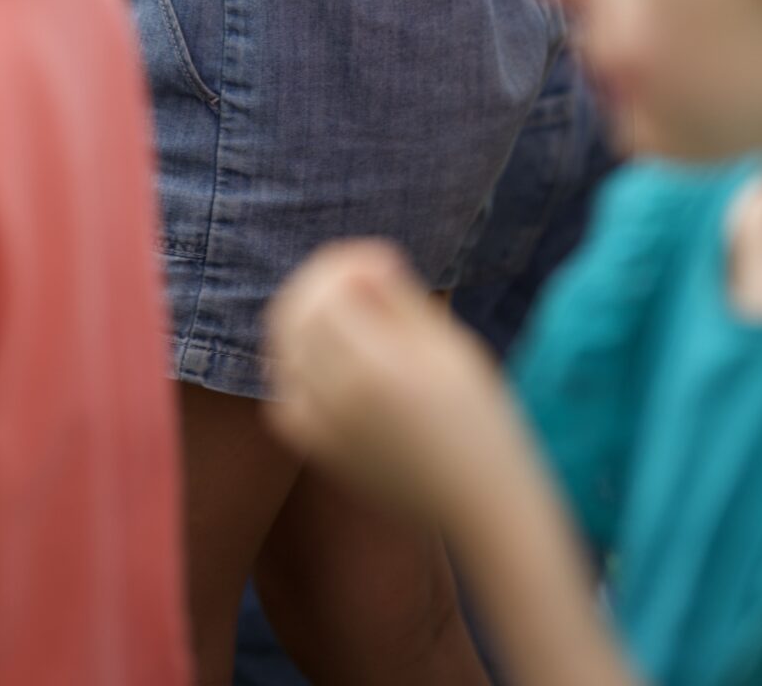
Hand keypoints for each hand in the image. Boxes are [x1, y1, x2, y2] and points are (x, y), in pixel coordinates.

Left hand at [265, 240, 499, 525]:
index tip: (377, 259)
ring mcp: (323, 430)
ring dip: (302, 319)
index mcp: (376, 366)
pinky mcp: (321, 454)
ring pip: (282, 352)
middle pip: (294, 315)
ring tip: (340, 310)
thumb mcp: (451, 347)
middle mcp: (338, 399)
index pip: (326, 291)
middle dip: (316, 282)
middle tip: (353, 275)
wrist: (479, 503)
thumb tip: (363, 261)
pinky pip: (284, 398)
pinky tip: (323, 360)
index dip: (344, 263)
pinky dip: (292, 369)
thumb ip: (400, 301)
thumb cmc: (479, 417)